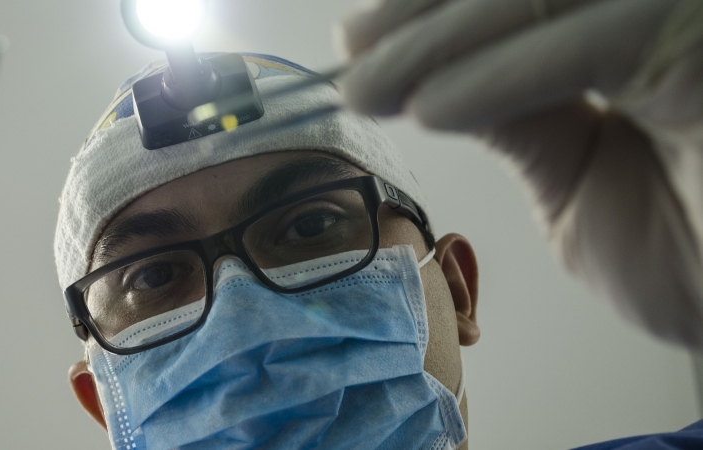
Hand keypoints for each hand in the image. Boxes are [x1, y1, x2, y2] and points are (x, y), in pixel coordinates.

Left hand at [335, 0, 702, 348]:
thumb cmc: (688, 251)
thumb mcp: (572, 177)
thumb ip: (515, 117)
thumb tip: (430, 77)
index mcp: (629, 30)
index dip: (432, 9)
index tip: (360, 40)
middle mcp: (660, 11)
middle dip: (423, 14)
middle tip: (352, 56)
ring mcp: (687, 20)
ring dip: (441, 41)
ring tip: (371, 88)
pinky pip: (598, 42)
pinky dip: (504, 77)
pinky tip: (435, 108)